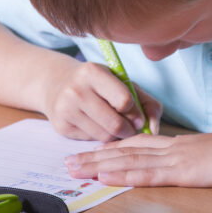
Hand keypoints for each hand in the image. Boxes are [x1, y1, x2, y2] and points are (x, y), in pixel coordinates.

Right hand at [44, 62, 162, 141]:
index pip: (124, 101)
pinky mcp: (61, 126)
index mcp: (93, 72)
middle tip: (130, 129)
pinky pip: (91, 141)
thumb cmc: (99, 84)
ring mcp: (65, 109)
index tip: (137, 116)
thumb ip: (146, 102)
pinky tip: (97, 125)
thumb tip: (154, 130)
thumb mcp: (122, 83)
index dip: (135, 113)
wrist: (57, 83)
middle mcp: (76, 90)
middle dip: (129, 131)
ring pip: (104, 136)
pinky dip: (100, 137)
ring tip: (114, 125)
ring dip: (115, 136)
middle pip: (115, 124)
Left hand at [64, 127, 211, 186]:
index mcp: (179, 145)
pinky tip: (105, 175)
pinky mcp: (183, 172)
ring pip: (128, 160)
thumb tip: (189, 164)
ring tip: (74, 168)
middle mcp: (171, 148)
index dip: (112, 149)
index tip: (91, 152)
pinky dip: (123, 173)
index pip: (137, 145)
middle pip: (125, 150)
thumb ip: (197, 158)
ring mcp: (175, 159)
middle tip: (68, 161)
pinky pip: (147, 173)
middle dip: (94, 156)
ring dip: (98, 164)